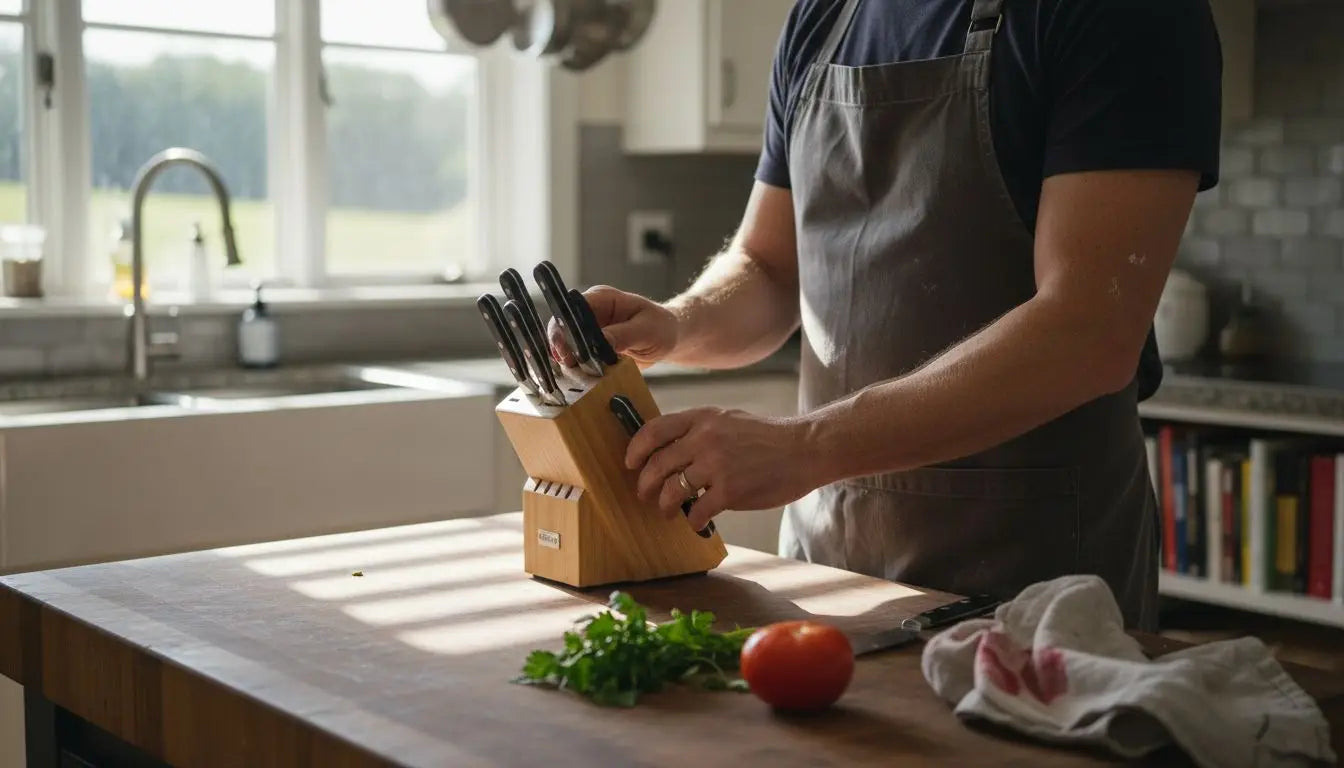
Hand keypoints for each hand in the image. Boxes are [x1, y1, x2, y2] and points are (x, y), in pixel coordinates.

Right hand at [548, 285, 677, 366]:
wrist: (669, 339)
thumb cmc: (661, 327)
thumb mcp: (646, 330)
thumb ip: (622, 335)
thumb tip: (600, 342)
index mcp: (602, 298)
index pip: (573, 309)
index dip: (564, 328)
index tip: (565, 350)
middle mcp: (590, 312)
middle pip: (562, 327)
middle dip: (562, 348)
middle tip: (569, 367)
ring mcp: (588, 331)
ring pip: (565, 345)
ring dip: (567, 361)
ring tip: (572, 376)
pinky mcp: (590, 348)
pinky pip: (576, 358)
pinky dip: (575, 370)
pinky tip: (577, 380)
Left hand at [624, 407, 820, 530]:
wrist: (804, 450)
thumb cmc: (767, 438)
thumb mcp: (729, 420)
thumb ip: (699, 429)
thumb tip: (667, 448)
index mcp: (703, 418)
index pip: (654, 430)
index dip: (635, 449)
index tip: (630, 464)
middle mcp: (705, 439)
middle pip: (657, 465)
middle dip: (644, 485)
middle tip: (644, 494)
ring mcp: (717, 465)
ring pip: (671, 491)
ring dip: (664, 506)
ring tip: (667, 511)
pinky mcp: (730, 491)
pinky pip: (697, 511)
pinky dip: (692, 521)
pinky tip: (697, 521)